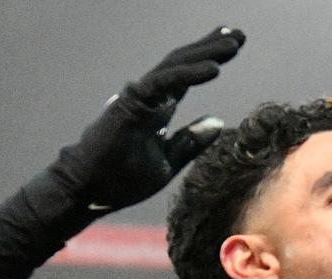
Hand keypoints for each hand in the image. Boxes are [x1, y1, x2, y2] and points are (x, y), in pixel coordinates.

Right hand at [48, 26, 245, 214]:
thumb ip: (191, 141)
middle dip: (211, 47)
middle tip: (239, 34)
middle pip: (184, 63)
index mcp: (158, 107)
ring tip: (233, 43)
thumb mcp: (168, 161)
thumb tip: (218, 122)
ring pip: (177, 66)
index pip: (187, 76)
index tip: (233, 45)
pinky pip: (166, 82)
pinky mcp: (133, 103)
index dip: (208, 58)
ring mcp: (140, 96)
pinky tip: (214, 67)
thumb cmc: (122, 178)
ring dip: (206, 53)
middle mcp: (150, 95)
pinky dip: (190, 74)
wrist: (92, 190)